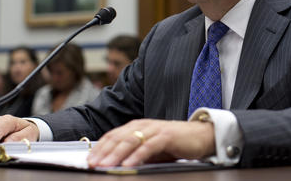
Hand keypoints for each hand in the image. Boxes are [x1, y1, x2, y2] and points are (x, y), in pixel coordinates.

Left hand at [87, 119, 214, 167]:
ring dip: (116, 154)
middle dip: (104, 152)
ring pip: (131, 140)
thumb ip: (134, 153)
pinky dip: (137, 155)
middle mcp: (144, 125)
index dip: (100, 147)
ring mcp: (155, 129)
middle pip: (119, 138)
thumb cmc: (174, 144)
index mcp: (137, 126)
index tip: (89, 160)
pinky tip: (128, 164)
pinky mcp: (167, 136)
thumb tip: (115, 164)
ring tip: (105, 166)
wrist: (200, 136)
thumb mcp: (150, 149)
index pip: (114, 135)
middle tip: (92, 164)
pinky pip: (148, 146)